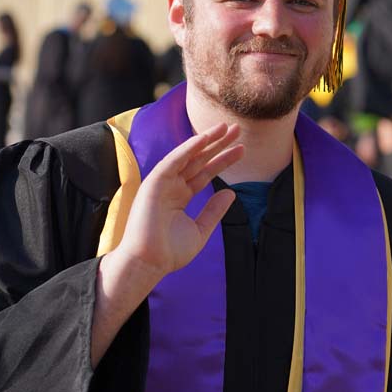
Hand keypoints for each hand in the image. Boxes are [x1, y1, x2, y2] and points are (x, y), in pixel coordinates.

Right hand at [112, 122, 242, 282]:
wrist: (149, 264)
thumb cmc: (169, 252)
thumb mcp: (200, 230)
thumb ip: (214, 211)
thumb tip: (231, 193)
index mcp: (180, 196)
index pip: (205, 172)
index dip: (223, 160)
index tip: (242, 149)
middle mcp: (172, 186)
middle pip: (199, 160)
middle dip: (218, 144)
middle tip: (236, 130)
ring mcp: (162, 183)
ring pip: (187, 156)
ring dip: (205, 140)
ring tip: (225, 127)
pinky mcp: (153, 183)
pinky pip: (173, 161)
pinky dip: (187, 149)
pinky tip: (203, 139)